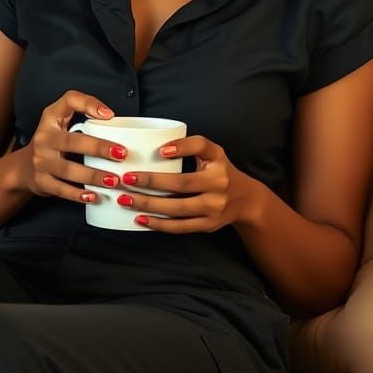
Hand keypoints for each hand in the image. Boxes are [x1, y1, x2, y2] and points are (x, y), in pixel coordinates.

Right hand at [22, 90, 130, 204]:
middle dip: (98, 148)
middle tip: (121, 154)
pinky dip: (78, 194)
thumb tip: (114, 122)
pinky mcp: (41, 181)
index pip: (69, 100)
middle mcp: (43, 137)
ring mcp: (40, 160)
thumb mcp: (61, 123)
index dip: (89, 104)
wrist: (24, 167)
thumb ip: (84, 117)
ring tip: (113, 180)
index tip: (110, 115)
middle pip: (71, 141)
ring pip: (68, 169)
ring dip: (93, 175)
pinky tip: (93, 196)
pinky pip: (61, 189)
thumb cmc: (53, 142)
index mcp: (51, 118)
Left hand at [113, 135, 255, 232]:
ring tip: (126, 199)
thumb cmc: (220, 171)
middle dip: (151, 181)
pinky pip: (180, 226)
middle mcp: (219, 184)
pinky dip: (159, 224)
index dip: (182, 148)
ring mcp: (214, 207)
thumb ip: (191, 146)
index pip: (201, 148)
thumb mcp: (213, 153)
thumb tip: (156, 148)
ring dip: (149, 205)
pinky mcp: (208, 225)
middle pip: (182, 184)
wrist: (245, 200)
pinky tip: (140, 219)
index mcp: (218, 161)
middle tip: (126, 178)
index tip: (160, 151)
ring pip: (178, 208)